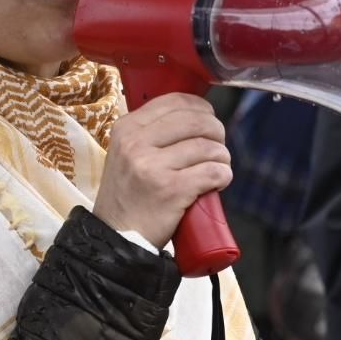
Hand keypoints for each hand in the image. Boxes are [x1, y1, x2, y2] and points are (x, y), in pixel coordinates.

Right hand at [92, 93, 230, 248]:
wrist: (117, 237)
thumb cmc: (128, 196)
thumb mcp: (125, 153)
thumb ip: (149, 132)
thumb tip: (194, 116)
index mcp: (126, 128)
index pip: (175, 102)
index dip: (201, 109)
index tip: (209, 121)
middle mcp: (136, 143)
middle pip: (196, 121)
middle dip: (217, 133)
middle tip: (217, 149)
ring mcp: (152, 166)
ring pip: (208, 148)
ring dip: (222, 158)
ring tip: (218, 168)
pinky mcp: (171, 189)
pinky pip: (212, 172)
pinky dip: (223, 175)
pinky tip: (219, 182)